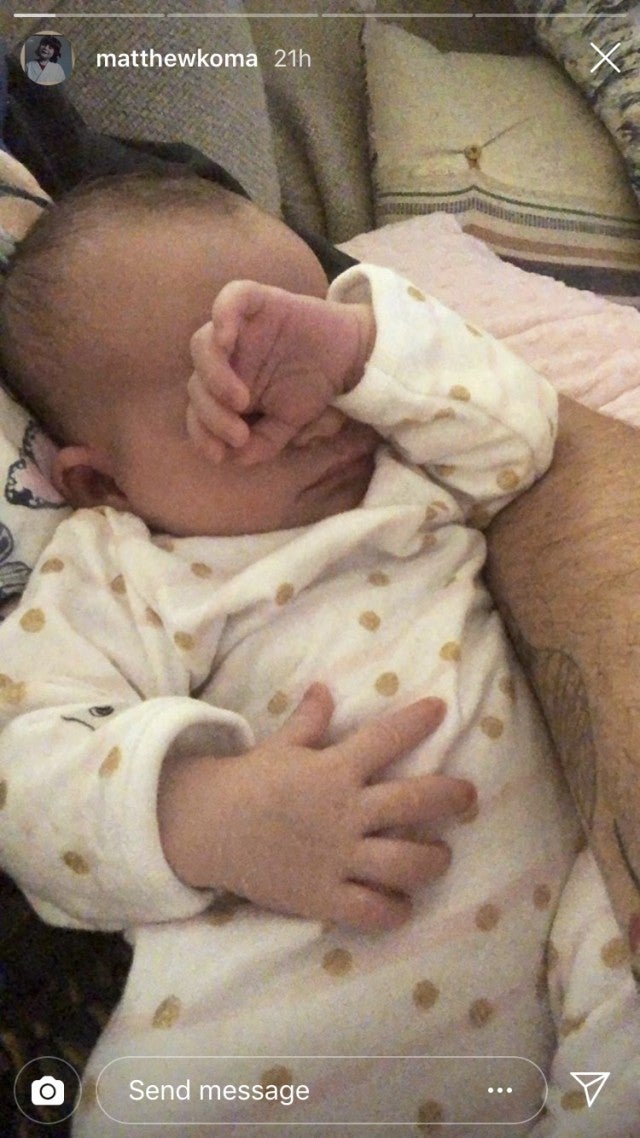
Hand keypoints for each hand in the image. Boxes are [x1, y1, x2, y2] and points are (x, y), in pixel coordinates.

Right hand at [158, 685, 474, 931]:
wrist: (206, 828)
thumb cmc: (249, 782)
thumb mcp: (280, 746)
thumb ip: (309, 720)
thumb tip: (324, 688)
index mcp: (333, 769)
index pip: (386, 738)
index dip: (417, 722)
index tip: (440, 711)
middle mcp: (343, 812)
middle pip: (414, 802)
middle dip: (451, 797)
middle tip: (468, 795)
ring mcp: (336, 857)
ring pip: (404, 863)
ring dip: (433, 859)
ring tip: (441, 855)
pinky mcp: (323, 896)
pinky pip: (371, 910)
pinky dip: (394, 910)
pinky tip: (403, 903)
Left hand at [187, 280, 375, 465]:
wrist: (349, 358)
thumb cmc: (312, 388)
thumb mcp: (286, 425)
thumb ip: (261, 443)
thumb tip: (233, 458)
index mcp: (225, 385)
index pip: (197, 409)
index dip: (202, 433)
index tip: (220, 455)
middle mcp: (225, 357)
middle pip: (195, 382)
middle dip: (211, 415)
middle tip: (239, 434)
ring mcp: (238, 327)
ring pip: (202, 345)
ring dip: (214, 377)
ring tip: (240, 401)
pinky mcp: (257, 300)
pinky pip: (230, 299)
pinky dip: (222, 315)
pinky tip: (227, 340)